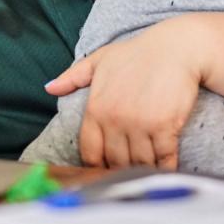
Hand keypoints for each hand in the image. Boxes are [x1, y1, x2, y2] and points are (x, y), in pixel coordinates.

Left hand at [45, 20, 202, 169]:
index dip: (96, 164)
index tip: (104, 167)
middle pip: (114, 162)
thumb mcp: (98, 61)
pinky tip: (166, 168)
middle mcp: (115, 119)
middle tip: (128, 175)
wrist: (174, 49)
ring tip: (146, 173)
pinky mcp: (165, 127)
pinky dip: (165, 168)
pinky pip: (163, 159)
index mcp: (95, 108)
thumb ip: (72, 77)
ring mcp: (140, 124)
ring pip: (138, 164)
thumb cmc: (135, 54)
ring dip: (142, 170)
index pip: (89, 151)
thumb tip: (49, 88)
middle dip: (120, 171)